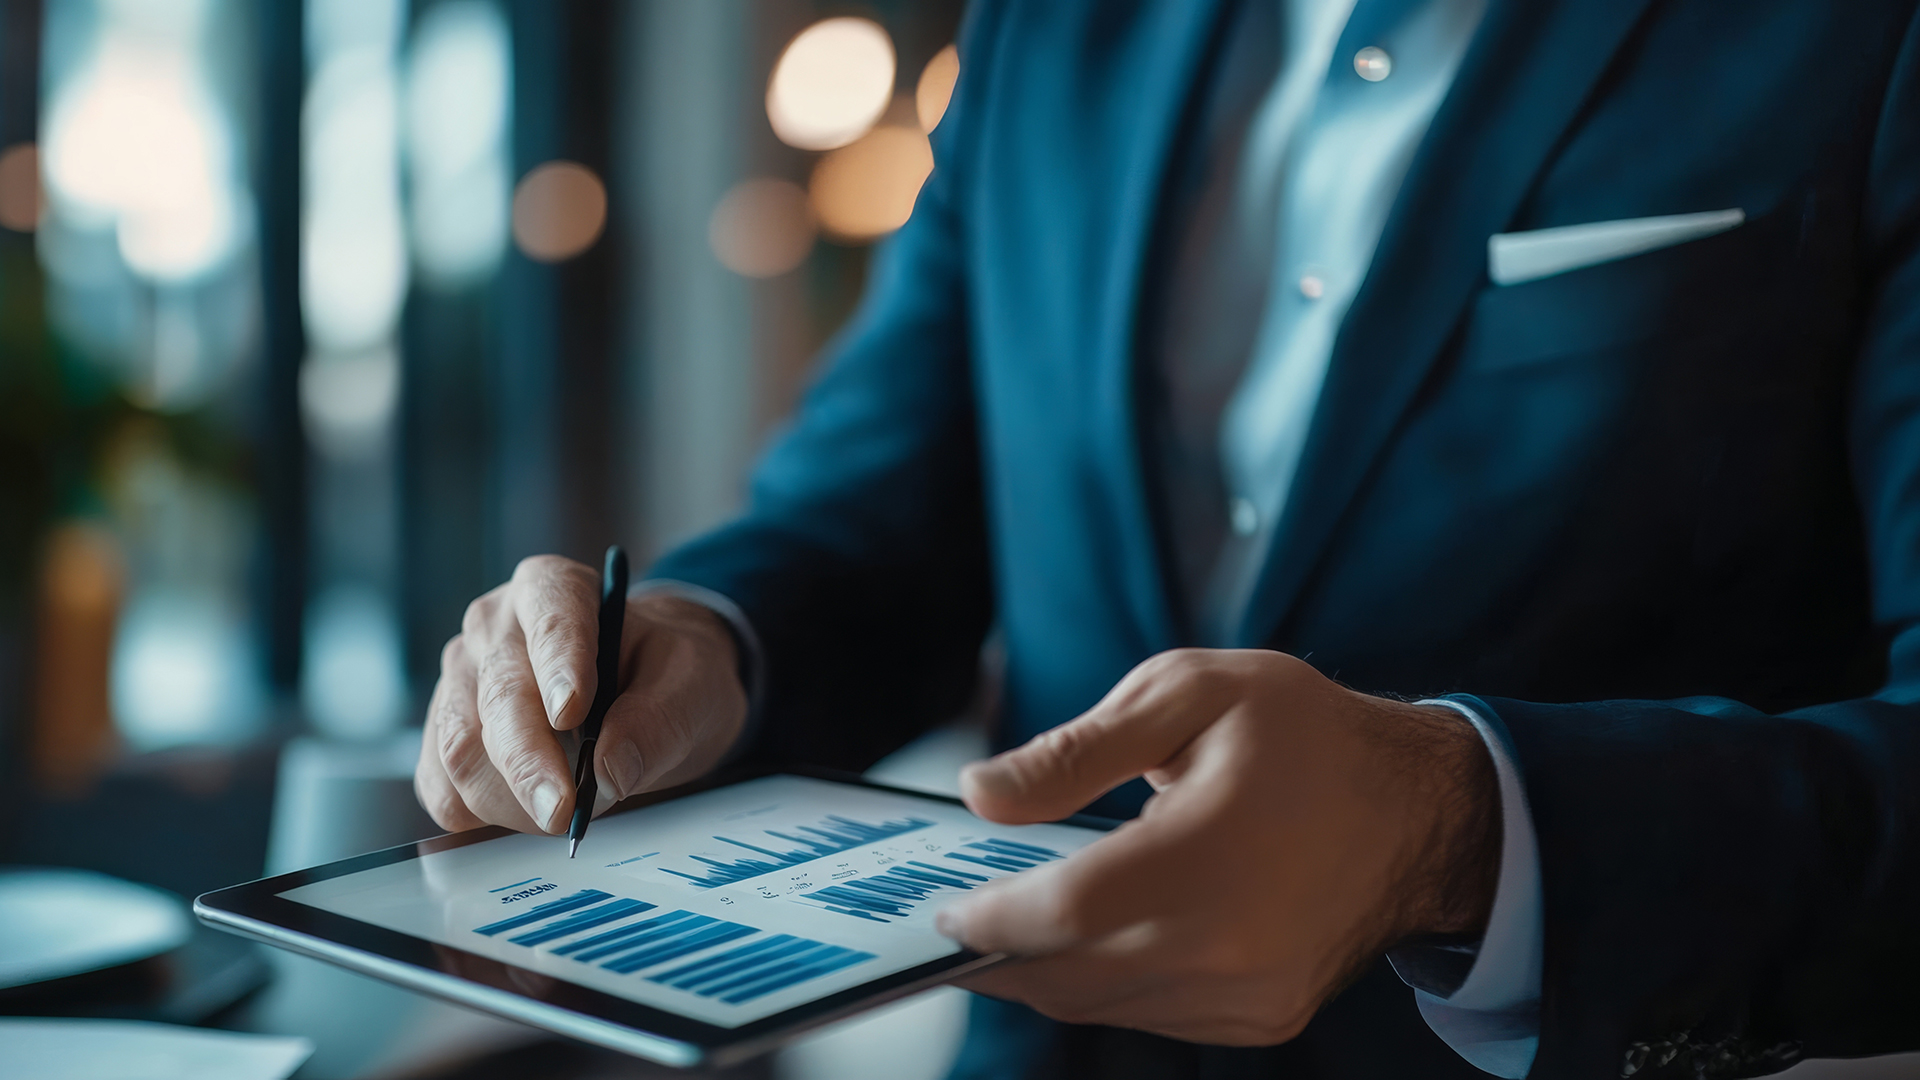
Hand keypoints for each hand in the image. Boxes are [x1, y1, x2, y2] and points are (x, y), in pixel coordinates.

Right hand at [415, 556, 748, 834]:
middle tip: (564, 813)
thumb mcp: (691, 684)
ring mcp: (461, 679)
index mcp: (553, 589)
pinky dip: (479, 812)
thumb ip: (657, 721)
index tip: (571, 713)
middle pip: (499, 696)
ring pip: (462, 746)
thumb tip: (609, 769)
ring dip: (510, 797)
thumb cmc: (666, 672)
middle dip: (529, 762)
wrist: (644, 686)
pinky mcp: (447, 732)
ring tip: (566, 815)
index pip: (552, 621)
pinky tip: (521, 815)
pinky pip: (443, 783)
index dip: (558, 666)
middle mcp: (495, 627)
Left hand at [936, 648, 1499, 1045]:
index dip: (988, 916)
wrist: (1420, 808)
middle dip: (998, 951)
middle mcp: (1233, 944)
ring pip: (1103, 1003)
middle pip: (1070, 973)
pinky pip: (1150, 1014)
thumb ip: (1076, 751)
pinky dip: (1103, 984)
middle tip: (956, 916)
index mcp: (1212, 852)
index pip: (1064, 912)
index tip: (943, 907)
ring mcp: (1250, 994)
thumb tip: (981, 795)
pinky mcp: (1263, 1018)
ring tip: (1009, 921)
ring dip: (1044, 971)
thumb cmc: (1302, 734)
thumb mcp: (1188, 695)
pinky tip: (1087, 936)